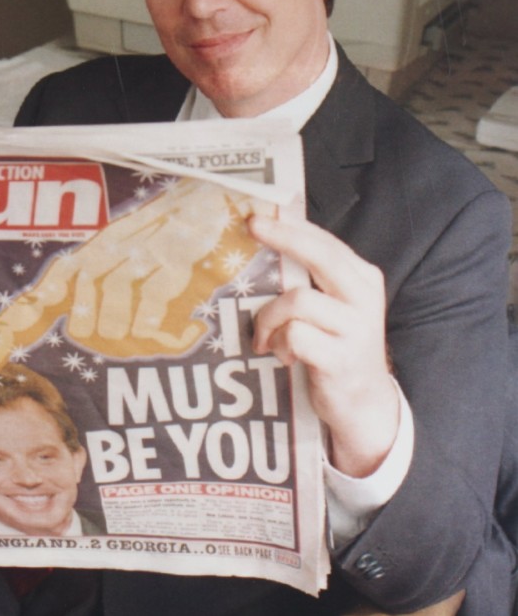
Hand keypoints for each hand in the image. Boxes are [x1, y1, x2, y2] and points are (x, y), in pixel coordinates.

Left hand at [0, 178, 274, 376]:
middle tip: (147, 337)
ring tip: (172, 331)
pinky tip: (191, 326)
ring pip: (114, 326)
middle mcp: (104, 255)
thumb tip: (91, 334)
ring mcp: (136, 256)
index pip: (36, 299)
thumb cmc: (172, 232)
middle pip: (85, 328)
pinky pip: (153, 318)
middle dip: (114, 345)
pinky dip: (172, 336)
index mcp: (89, 257)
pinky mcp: (169, 258)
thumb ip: (105, 292)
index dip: (4, 333)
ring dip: (145, 340)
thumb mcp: (132, 258)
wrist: (218, 194)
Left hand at [248, 212, 398, 477]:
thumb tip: (268, 237)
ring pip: (297, 301)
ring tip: (266, 337)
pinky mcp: (341, 359)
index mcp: (363, 278)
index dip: (292, 225)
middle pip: (320, 256)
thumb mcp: (334, 306)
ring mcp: (355, 328)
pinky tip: (284, 355)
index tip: (259, 213)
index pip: (325, 242)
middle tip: (252, 227)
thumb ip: (312, 277)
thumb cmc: (337, 344)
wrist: (364, 401)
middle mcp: (364, 297)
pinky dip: (280, 344)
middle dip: (283, 238)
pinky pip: (294, 336)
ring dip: (270, 319)